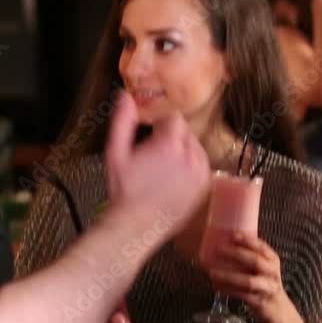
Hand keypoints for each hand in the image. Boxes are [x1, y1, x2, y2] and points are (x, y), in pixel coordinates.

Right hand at [104, 92, 210, 237]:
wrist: (138, 225)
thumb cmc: (125, 192)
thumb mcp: (116, 153)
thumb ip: (122, 121)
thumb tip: (125, 97)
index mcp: (170, 144)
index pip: (175, 118)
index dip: (161, 125)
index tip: (152, 135)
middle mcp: (190, 156)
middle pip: (186, 132)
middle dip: (171, 138)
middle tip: (155, 155)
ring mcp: (200, 172)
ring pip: (195, 148)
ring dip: (182, 151)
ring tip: (163, 169)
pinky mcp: (204, 186)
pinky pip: (202, 165)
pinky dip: (191, 167)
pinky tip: (173, 178)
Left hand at [208, 234, 289, 322]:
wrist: (278, 310)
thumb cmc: (265, 285)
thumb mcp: (264, 269)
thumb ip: (250, 258)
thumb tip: (224, 244)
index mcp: (272, 261)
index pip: (262, 247)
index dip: (248, 241)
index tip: (233, 235)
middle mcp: (272, 274)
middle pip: (256, 261)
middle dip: (237, 254)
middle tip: (219, 250)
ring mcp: (267, 289)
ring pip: (248, 281)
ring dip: (229, 276)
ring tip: (212, 272)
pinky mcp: (260, 303)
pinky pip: (242, 296)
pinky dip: (228, 291)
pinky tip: (217, 286)